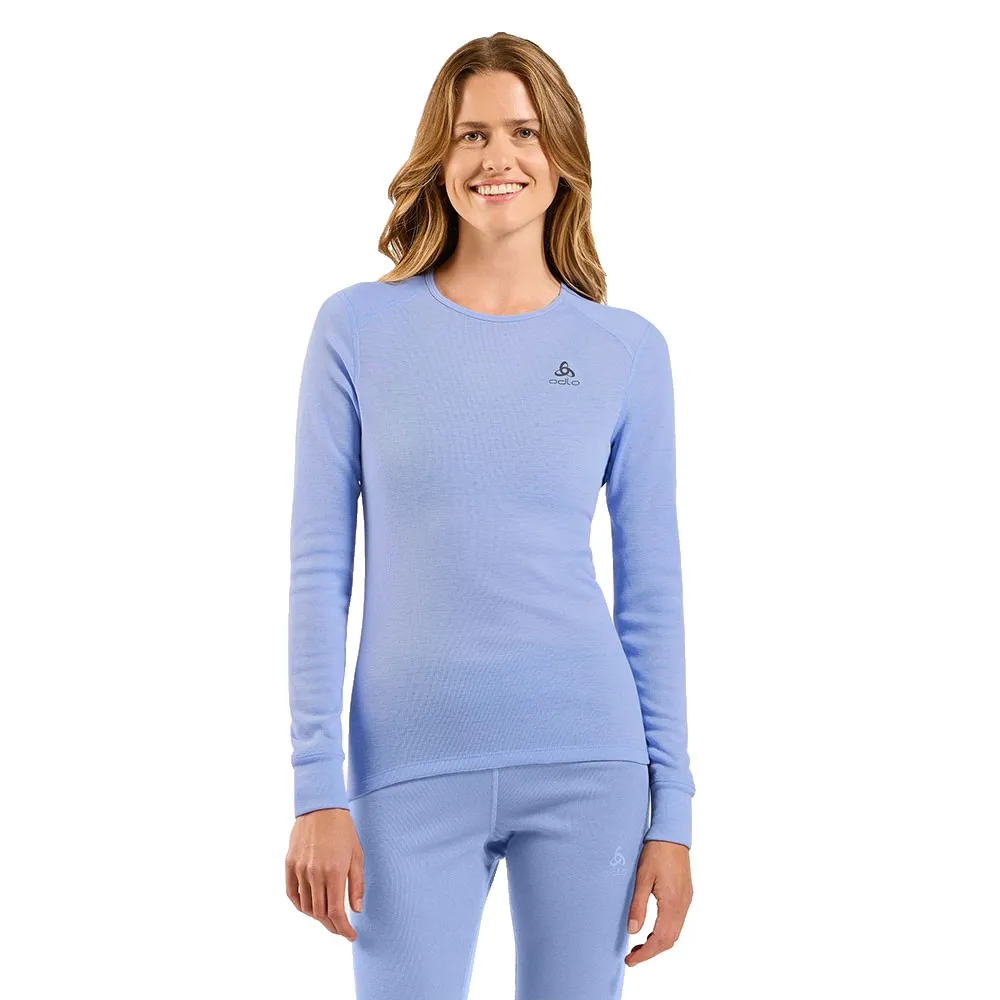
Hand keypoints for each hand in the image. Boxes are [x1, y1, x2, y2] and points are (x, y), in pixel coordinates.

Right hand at [285, 808, 363, 939]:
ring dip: (317, 917)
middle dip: (332, 926)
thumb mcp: (357, 855)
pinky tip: (310, 908)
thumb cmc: (343, 830)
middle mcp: (315, 873)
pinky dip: (301, 906)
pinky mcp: (289, 864)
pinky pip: (292, 894)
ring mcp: (300, 869)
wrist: (321, 807)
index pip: (336, 912)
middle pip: (320, 913)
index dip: (343, 928)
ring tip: (328, 918)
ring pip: (306, 906)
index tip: (351, 936)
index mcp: (335, 872)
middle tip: (341, 929)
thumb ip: (356, 884)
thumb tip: (356, 910)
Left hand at [624, 840, 691, 965]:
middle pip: (669, 940)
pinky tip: (652, 929)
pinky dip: (665, 932)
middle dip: (651, 952)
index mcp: (672, 903)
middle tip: (632, 956)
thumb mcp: (642, 877)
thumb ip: (638, 905)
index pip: (660, 940)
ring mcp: (686, 901)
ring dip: (658, 943)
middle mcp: (682, 905)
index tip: (630, 961)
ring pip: (675, 933)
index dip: (645, 954)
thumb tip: (632, 931)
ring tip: (639, 946)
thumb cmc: (656, 852)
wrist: (672, 834)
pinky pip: (678, 922)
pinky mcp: (686, 895)